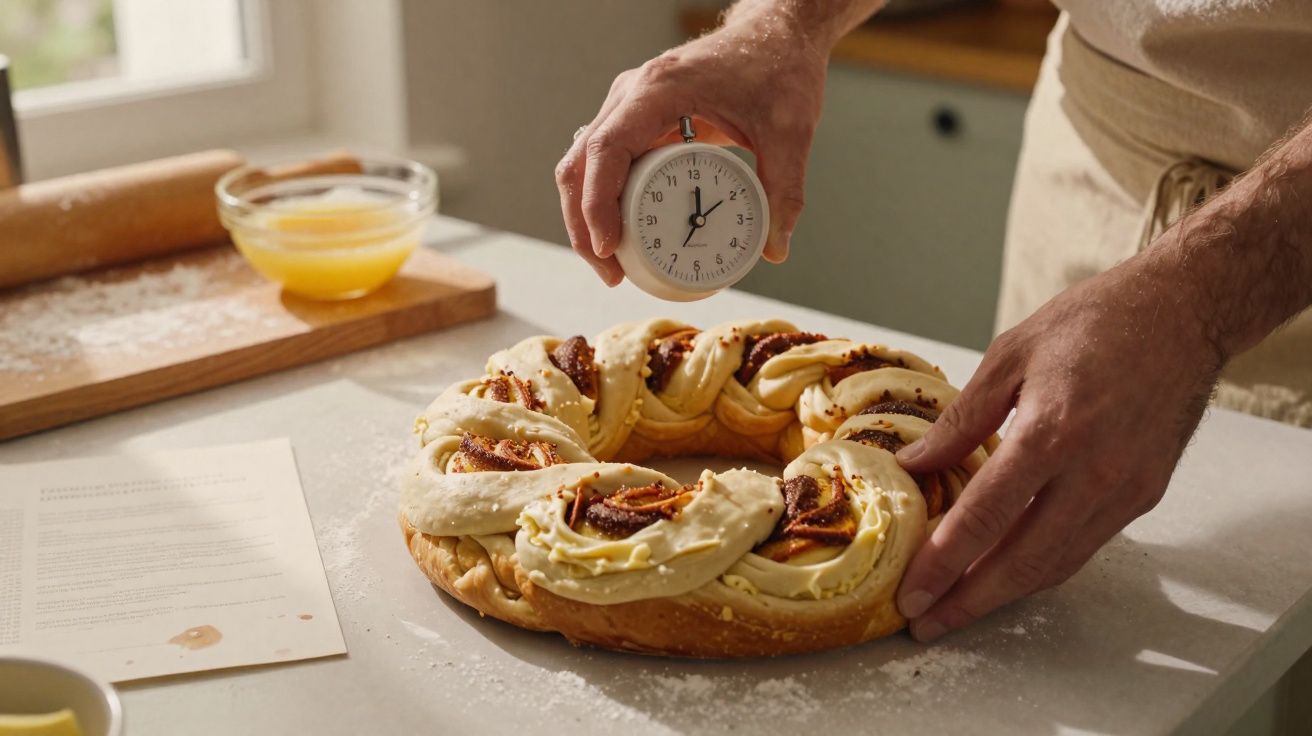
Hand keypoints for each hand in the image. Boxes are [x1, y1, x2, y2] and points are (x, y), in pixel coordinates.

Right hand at [555, 13, 828, 285]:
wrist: (774, 36)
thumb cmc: (777, 70)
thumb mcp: (790, 132)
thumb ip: (785, 191)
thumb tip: (776, 251)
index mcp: (660, 90)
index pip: (607, 148)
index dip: (598, 203)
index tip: (608, 246)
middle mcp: (632, 94)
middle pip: (580, 163)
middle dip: (584, 224)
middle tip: (610, 272)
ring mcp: (628, 105)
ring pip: (582, 164)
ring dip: (586, 216)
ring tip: (612, 264)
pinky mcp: (635, 118)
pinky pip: (602, 162)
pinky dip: (601, 199)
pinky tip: (621, 235)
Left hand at [893, 254, 1223, 640]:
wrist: (1183, 312)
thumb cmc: (1094, 322)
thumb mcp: (1010, 355)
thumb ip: (960, 420)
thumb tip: (914, 465)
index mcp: (1052, 433)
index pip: (985, 516)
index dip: (943, 562)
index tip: (911, 593)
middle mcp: (1094, 473)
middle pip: (1022, 561)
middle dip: (968, 601)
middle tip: (924, 625)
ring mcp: (1125, 490)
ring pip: (1056, 564)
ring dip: (1003, 595)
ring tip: (955, 609)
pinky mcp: (1144, 495)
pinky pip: (1082, 546)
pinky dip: (1040, 568)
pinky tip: (1005, 574)